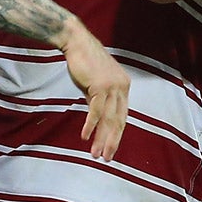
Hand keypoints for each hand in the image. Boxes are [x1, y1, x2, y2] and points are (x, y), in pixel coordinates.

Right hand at [58, 20, 129, 160]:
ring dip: (101, 138)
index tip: (110, 149)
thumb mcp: (95, 84)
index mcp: (123, 87)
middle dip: (111, 142)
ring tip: (95, 154)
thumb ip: (98, 100)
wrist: (77, 43)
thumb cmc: (84, 62)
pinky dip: (90, 125)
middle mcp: (122, 87)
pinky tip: (85, 136)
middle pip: (118, 121)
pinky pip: (96, 111)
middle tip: (106, 158)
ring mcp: (112, 86)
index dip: (116, 135)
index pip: (122, 116)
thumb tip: (96, 118)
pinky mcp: (100, 85)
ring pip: (108, 119)